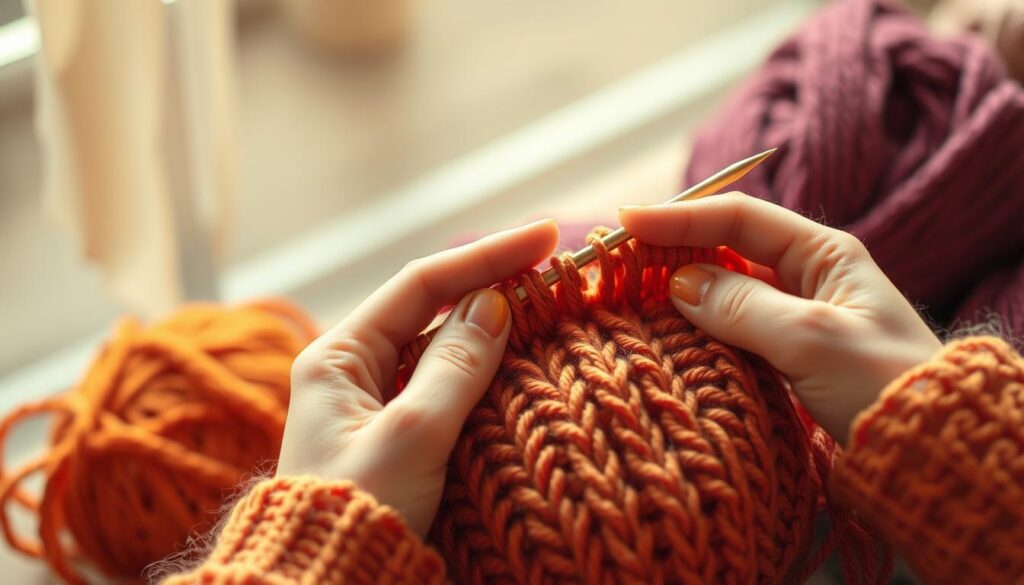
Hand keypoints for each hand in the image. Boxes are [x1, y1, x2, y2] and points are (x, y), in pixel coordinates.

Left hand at [277, 219, 559, 535]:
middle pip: (431, 309)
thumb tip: (495, 303)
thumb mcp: (411, 436)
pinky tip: (520, 361)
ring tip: (546, 305)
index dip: (485, 256)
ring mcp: (375, 402)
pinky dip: (484, 371)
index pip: (421, 284)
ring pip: (442, 348)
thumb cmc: (355, 514)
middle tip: (554, 268)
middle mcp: (353, 369)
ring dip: (491, 328)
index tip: (545, 238)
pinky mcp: (397, 434)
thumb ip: (456, 366)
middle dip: (491, 285)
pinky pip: (446, 386)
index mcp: (337, 356)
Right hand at [620, 193, 941, 443]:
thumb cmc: (882, 383)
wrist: (927, 446)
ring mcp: (792, 314)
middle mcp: (805, 275)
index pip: (739, 216)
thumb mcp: (811, 338)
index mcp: (823, 252)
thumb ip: (742, 306)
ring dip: (677, 289)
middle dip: (671, 250)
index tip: (627, 220)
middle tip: (616, 261)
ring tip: (626, 294)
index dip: (681, 215)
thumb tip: (679, 283)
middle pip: (724, 247)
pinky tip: (663, 332)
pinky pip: (727, 326)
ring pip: (721, 288)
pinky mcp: (783, 351)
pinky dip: (693, 326)